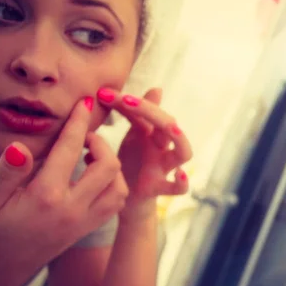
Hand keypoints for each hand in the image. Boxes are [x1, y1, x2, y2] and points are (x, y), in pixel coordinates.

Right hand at [0, 98, 127, 285]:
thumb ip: (5, 173)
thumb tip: (21, 147)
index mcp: (46, 196)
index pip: (69, 149)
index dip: (78, 122)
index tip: (85, 103)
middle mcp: (72, 209)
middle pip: (108, 166)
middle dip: (101, 142)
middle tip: (83, 136)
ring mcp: (83, 222)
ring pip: (119, 187)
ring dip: (111, 166)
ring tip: (90, 156)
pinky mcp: (85, 230)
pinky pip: (114, 204)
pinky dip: (113, 185)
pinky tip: (94, 177)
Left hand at [95, 87, 192, 221]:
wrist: (129, 200)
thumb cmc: (131, 164)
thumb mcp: (132, 137)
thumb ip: (133, 113)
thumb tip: (140, 85)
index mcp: (151, 133)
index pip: (146, 111)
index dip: (127, 101)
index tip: (102, 93)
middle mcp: (162, 147)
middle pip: (168, 124)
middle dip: (150, 110)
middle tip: (126, 100)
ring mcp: (164, 167)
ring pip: (183, 151)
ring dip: (179, 138)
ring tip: (170, 127)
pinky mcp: (160, 188)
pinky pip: (178, 187)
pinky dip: (183, 182)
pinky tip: (179, 174)